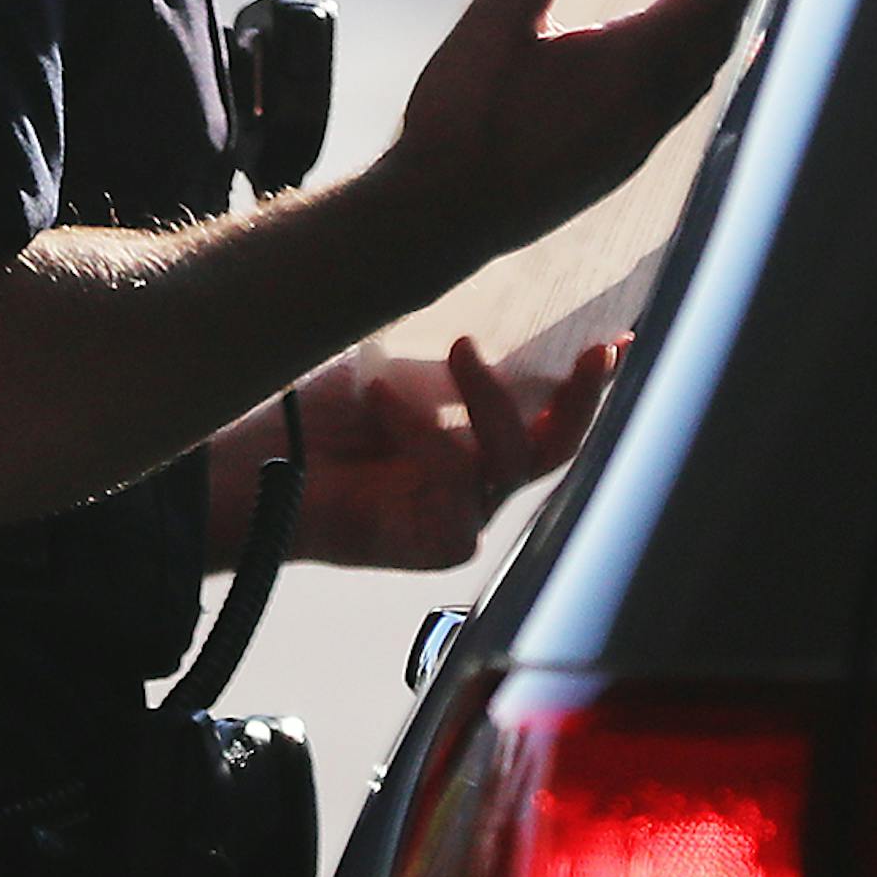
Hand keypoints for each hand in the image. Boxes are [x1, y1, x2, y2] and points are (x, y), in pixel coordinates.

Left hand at [289, 336, 622, 569]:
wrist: (253, 457)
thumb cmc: (320, 417)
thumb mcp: (407, 373)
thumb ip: (464, 370)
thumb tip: (514, 333)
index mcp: (475, 441)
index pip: (550, 415)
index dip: (591, 384)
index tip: (623, 342)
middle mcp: (477, 484)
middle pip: (558, 450)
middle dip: (582, 399)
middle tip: (594, 352)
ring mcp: (460, 517)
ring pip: (512, 461)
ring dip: (487, 400)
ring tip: (457, 348)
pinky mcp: (436, 543)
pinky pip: (461, 483)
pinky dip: (425, 433)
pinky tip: (384, 400)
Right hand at [395, 0, 776, 267]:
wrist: (440, 220)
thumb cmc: (463, 118)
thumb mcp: (499, 16)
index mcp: (633, 67)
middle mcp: (650, 111)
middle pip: (719, 40)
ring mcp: (636, 146)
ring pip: (704, 79)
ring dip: (724, 33)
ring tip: (736, 3)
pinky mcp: (615, 168)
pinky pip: (679, 106)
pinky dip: (697, 69)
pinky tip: (678, 69)